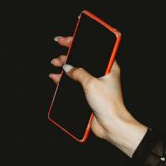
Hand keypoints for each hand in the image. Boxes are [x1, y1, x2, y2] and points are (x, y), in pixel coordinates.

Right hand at [49, 36, 145, 153]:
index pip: (93, 50)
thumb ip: (78, 72)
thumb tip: (68, 67)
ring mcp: (95, 84)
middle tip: (57, 56)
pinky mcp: (89, 94)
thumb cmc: (108, 104)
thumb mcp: (91, 83)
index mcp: (109, 68)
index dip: (78, 43)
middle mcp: (102, 75)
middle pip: (83, 60)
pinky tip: (55, 77)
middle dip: (69, 56)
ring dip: (65, 67)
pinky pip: (74, 84)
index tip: (65, 40)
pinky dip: (64, 80)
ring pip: (77, 71)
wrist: (111, 125)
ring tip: (54, 64)